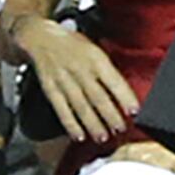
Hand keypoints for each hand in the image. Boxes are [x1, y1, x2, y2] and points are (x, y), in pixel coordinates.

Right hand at [12, 14, 139, 143]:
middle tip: (120, 128)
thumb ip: (107, 70)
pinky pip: (61, 109)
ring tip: (102, 137)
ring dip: (92, 124)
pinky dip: (70, 124)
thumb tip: (124, 93)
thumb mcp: (95, 49)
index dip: (125, 96)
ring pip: (81, 106)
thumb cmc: (72, 44)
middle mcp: (80, 70)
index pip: (113, 80)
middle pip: (98, 97)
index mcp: (95, 59)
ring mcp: (64, 81)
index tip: (134, 110)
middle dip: (110, 115)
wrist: (40, 38)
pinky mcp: (50, 89)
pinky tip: (79, 135)